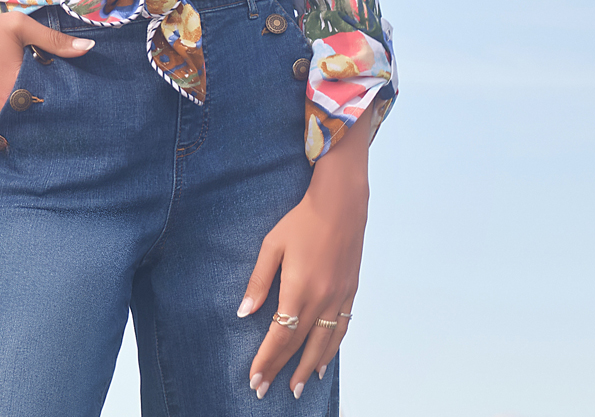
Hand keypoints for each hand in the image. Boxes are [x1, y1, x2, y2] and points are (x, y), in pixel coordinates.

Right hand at [0, 0, 93, 134]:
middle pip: (38, 122)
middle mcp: (5, 106)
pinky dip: (10, 133)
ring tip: (46, 125)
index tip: (78, 107)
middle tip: (67, 120)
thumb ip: (54, 40)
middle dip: (51, 120)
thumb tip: (89, 48)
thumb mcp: (19, 28)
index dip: (67, 106)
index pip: (53, 104)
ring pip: (19, 133)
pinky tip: (20, 127)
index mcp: (20, 83)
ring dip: (31, 129)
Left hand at [237, 107, 372, 398]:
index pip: (280, 335)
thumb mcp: (273, 245)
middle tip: (267, 391)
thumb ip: (259, 281)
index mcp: (299, 288)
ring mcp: (339, 297)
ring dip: (309, 368)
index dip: (267, 360)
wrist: (341, 204)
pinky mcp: (351, 291)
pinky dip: (333, 349)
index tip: (254, 378)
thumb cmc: (303, 220)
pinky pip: (342, 328)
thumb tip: (244, 312)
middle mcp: (322, 299)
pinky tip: (324, 360)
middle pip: (300, 344)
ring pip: (324, 343)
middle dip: (282, 370)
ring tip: (299, 387)